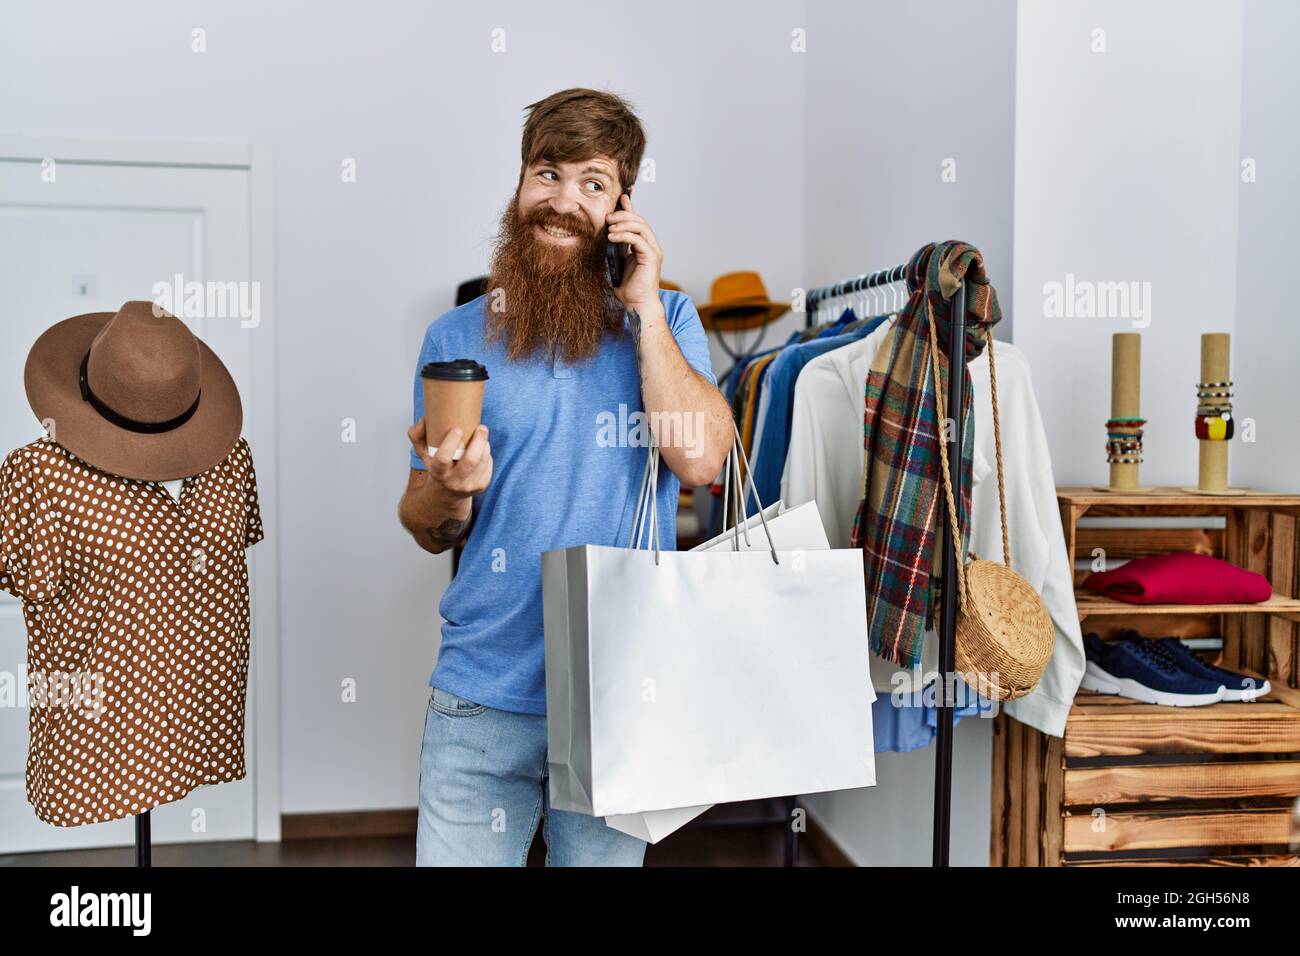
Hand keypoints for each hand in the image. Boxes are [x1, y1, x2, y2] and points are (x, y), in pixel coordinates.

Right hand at [407, 418, 492, 498]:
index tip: (458, 429)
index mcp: (437, 472)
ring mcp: (468, 486)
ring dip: (484, 444)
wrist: (446, 493)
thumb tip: (425, 419)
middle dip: (478, 441)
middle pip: (470, 460)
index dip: (451, 443)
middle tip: (481, 427)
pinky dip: (486, 453)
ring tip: (481, 434)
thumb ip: (417, 434)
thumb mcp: (422, 452)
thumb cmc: (437, 466)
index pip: (443, 458)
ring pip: (482, 461)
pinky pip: (488, 465)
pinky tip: (482, 448)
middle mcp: (453, 482)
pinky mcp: (481, 485)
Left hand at [606, 192, 662, 310]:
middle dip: (623, 215)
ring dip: (623, 223)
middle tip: (607, 216)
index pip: (638, 222)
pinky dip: (624, 235)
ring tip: (608, 226)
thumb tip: (604, 236)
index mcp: (644, 246)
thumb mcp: (617, 262)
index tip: (620, 198)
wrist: (636, 304)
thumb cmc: (627, 288)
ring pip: (641, 227)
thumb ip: (615, 249)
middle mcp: (651, 246)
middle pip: (640, 221)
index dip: (630, 208)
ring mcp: (653, 251)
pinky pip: (638, 239)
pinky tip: (612, 236)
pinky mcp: (651, 257)